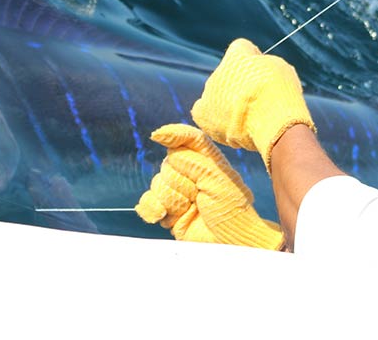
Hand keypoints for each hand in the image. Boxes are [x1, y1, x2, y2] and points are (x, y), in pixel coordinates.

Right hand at [135, 124, 283, 249]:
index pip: (188, 138)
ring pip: (157, 185)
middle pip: (168, 165)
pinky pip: (147, 203)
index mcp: (207, 160)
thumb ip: (192, 161)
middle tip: (198, 197)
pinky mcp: (168, 212)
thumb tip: (165, 143)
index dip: (172, 134)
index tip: (157, 136)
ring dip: (171, 200)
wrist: (228, 243)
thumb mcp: (216, 180)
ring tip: (190, 210)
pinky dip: (151, 209)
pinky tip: (163, 215)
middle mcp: (190, 174)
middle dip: (180, 184)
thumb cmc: (230, 211)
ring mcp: (178, 193)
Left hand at [191, 38, 314, 172]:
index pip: (241, 48)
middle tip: (256, 98)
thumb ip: (265, 64)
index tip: (262, 71)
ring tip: (247, 116)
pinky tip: (228, 123)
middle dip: (240, 82)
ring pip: (217, 93)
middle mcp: (218, 70)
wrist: (271, 122)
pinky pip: (203, 111)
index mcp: (237, 54)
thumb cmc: (279, 94)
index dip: (253, 58)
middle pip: (228, 73)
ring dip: (228, 100)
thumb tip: (259, 69)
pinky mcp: (203, 114)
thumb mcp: (280, 68)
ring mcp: (209, 93)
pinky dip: (214, 116)